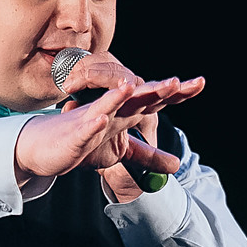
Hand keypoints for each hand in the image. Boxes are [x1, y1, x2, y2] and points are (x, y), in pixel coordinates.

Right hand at [14, 52, 204, 193]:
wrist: (46, 148)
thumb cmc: (84, 144)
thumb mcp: (121, 152)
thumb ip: (148, 155)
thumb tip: (176, 165)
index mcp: (126, 114)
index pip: (155, 100)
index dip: (177, 93)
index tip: (200, 83)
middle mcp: (112, 111)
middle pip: (136, 97)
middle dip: (155, 89)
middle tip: (176, 81)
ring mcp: (91, 120)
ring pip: (108, 106)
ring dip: (121, 96)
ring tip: (135, 87)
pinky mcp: (73, 134)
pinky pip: (84, 126)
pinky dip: (93, 122)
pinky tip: (102, 117)